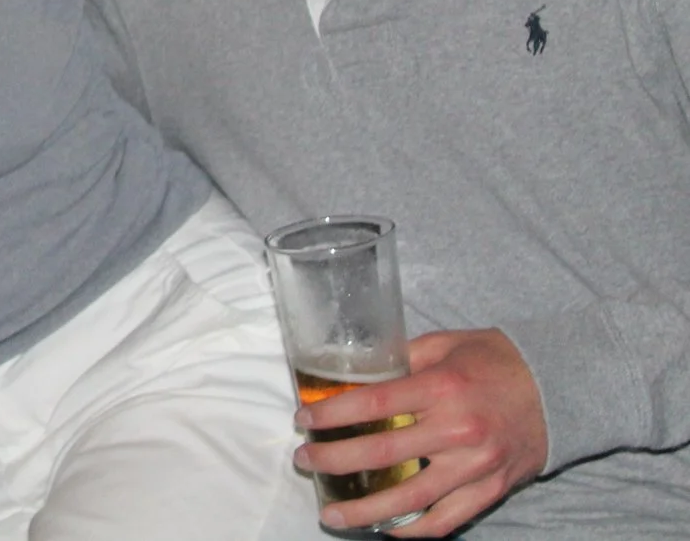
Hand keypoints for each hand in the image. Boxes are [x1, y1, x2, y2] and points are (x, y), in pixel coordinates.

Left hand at [296, 328, 547, 536]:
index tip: (303, 421)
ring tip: (332, 514)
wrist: (562, 388)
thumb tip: (354, 373)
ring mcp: (477, 466)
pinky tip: (385, 530)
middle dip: (334, 460)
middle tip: (304, 462)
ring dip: (366, 510)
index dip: (332, 415)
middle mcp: (458, 431)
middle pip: (383, 453)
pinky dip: (414, 530)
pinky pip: (447, 519)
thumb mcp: (446, 344)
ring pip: (411, 499)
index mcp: (443, 388)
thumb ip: (402, 359)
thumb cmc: (497, 360)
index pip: (374, 405)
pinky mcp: (492, 490)